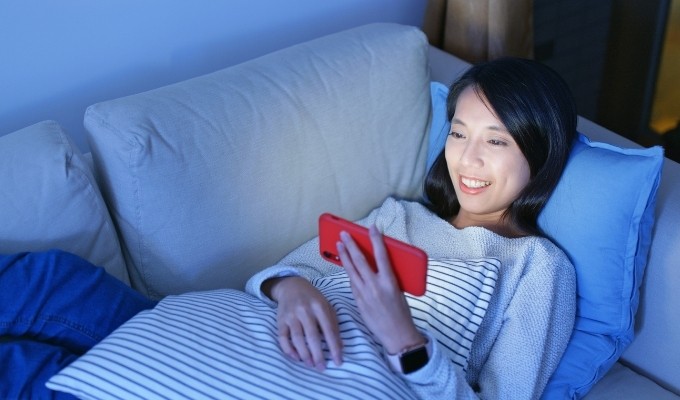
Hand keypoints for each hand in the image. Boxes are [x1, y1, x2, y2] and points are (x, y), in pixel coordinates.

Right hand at [265, 276, 342, 370]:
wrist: (291, 286)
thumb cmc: (313, 299)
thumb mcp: (327, 306)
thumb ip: (334, 324)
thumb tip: (340, 346)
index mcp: (319, 307)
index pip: (328, 330)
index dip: (334, 347)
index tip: (338, 361)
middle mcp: (305, 310)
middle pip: (312, 336)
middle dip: (318, 354)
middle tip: (322, 368)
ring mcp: (291, 315)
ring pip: (297, 338)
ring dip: (304, 354)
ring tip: (310, 364)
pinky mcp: (280, 320)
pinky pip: (282, 338)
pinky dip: (288, 349)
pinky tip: (296, 357)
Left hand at [337, 225, 424, 353]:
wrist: (396, 335)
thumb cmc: (402, 312)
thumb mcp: (399, 290)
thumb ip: (389, 276)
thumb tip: (380, 264)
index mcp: (389, 281)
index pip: (381, 255)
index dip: (376, 240)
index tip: (372, 228)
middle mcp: (375, 286)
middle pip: (359, 261)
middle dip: (351, 245)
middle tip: (344, 234)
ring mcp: (364, 294)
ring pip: (351, 270)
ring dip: (344, 256)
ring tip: (339, 245)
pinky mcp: (358, 301)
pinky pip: (352, 283)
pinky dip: (350, 272)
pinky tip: (346, 265)